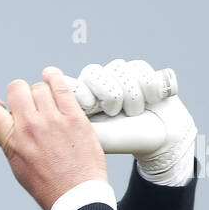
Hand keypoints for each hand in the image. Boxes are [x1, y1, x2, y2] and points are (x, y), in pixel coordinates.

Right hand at [0, 66, 108, 209]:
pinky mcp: (74, 117)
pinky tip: (52, 77)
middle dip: (20, 94)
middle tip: (29, 104)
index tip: (1, 107)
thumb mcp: (18, 165)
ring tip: (46, 99)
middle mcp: (30, 127)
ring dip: (41, 91)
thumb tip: (7, 119)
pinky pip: (61, 86)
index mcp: (11, 141)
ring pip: (40, 86)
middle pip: (16, 88)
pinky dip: (54, 77)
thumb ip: (10, 140)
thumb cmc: (47, 185)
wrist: (76, 195)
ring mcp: (53, 120)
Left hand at [69, 59, 197, 183]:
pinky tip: (151, 101)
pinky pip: (139, 69)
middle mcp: (99, 84)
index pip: (70, 81)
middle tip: (114, 114)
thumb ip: (68, 121)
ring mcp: (119, 76)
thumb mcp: (92, 135)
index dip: (81, 92)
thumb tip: (48, 110)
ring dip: (130, 96)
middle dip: (109, 96)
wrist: (161, 140)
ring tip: (133, 114)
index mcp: (82, 98)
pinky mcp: (141, 71)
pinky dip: (148, 89)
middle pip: (93, 71)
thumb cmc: (124, 140)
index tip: (91, 108)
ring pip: (117, 69)